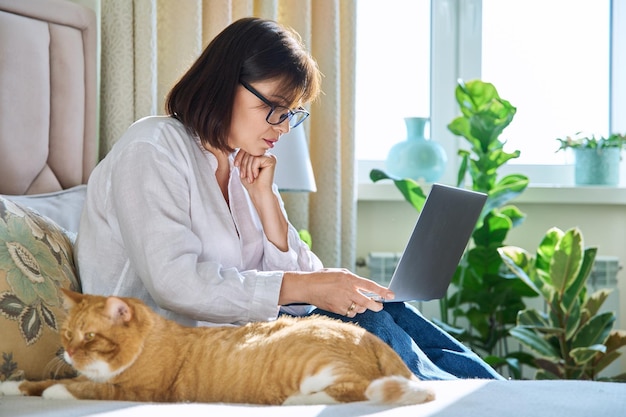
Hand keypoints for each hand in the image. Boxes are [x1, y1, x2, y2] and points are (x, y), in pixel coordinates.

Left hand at [234, 149, 275, 190]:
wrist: (259, 193)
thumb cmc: (251, 183)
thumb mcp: (243, 167)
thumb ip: (242, 157)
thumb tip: (237, 146)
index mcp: (259, 155)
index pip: (246, 150)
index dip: (239, 156)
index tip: (235, 165)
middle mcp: (265, 154)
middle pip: (249, 152)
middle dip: (244, 164)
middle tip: (244, 176)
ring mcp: (269, 156)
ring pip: (252, 156)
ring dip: (248, 168)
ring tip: (250, 178)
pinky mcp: (271, 159)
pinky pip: (257, 159)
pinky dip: (253, 169)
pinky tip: (256, 176)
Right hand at [279, 268, 394, 316]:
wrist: (307, 286)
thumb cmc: (323, 278)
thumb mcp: (340, 273)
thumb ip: (353, 280)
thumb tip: (365, 288)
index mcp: (349, 278)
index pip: (370, 285)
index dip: (382, 291)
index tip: (391, 295)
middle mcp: (347, 290)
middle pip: (367, 302)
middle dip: (376, 305)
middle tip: (380, 306)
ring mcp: (341, 301)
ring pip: (359, 309)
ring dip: (362, 307)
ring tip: (358, 302)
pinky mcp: (337, 309)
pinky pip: (350, 313)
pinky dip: (352, 311)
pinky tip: (348, 305)